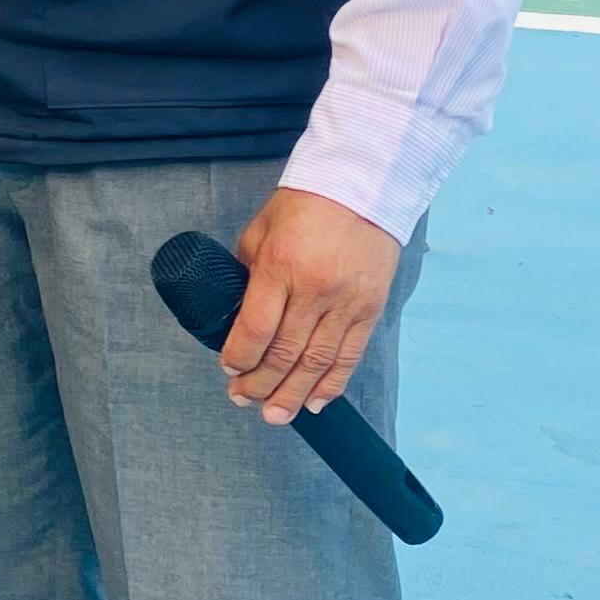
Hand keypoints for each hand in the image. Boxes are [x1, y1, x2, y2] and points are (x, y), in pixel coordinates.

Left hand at [221, 188, 399, 421]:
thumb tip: (237, 312)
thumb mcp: (261, 230)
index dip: (239, 357)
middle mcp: (316, 288)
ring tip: (275, 415)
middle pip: (285, 353)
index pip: (256, 328)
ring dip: (293, 395)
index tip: (229, 369)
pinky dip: (332, 384)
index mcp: (282, 266)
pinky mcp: (370, 308)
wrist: (364, 184)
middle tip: (243, 401)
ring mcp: (348, 301)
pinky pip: (350, 355)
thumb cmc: (306, 203)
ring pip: (317, 363)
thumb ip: (249, 273)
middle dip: (260, 385)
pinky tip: (315, 402)